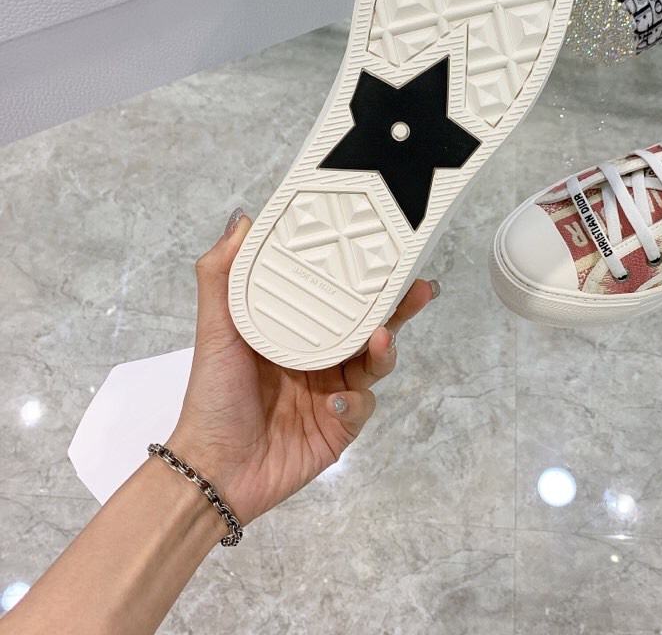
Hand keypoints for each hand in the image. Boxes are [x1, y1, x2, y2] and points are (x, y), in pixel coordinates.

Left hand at [166, 211, 434, 526]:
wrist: (213, 471)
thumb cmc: (212, 400)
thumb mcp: (214, 331)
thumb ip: (221, 276)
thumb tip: (242, 221)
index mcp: (294, 332)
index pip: (338, 297)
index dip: (363, 277)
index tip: (384, 253)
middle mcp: (318, 359)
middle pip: (369, 325)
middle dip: (397, 308)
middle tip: (419, 288)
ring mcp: (333, 392)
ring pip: (374, 364)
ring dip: (382, 351)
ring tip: (379, 341)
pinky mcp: (340, 426)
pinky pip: (361, 407)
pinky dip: (354, 401)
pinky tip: (334, 399)